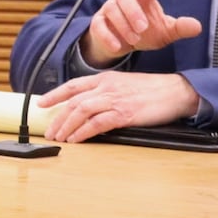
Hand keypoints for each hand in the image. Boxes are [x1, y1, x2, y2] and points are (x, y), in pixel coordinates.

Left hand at [39, 71, 200, 142]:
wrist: (176, 92)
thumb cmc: (153, 91)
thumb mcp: (125, 84)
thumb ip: (107, 92)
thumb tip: (90, 108)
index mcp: (106, 78)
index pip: (73, 85)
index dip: (55, 94)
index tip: (41, 103)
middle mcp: (107, 87)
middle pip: (74, 102)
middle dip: (58, 118)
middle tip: (49, 131)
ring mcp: (115, 100)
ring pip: (81, 112)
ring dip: (67, 127)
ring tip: (59, 138)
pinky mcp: (124, 114)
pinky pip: (97, 124)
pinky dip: (83, 132)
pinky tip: (76, 139)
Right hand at [81, 0, 202, 67]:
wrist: (120, 45)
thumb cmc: (144, 32)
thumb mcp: (165, 31)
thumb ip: (179, 28)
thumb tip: (197, 27)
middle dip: (133, 11)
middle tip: (144, 27)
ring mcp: (109, 9)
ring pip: (112, 10)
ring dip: (124, 25)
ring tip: (135, 40)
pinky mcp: (98, 23)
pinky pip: (99, 26)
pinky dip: (108, 36)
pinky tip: (119, 47)